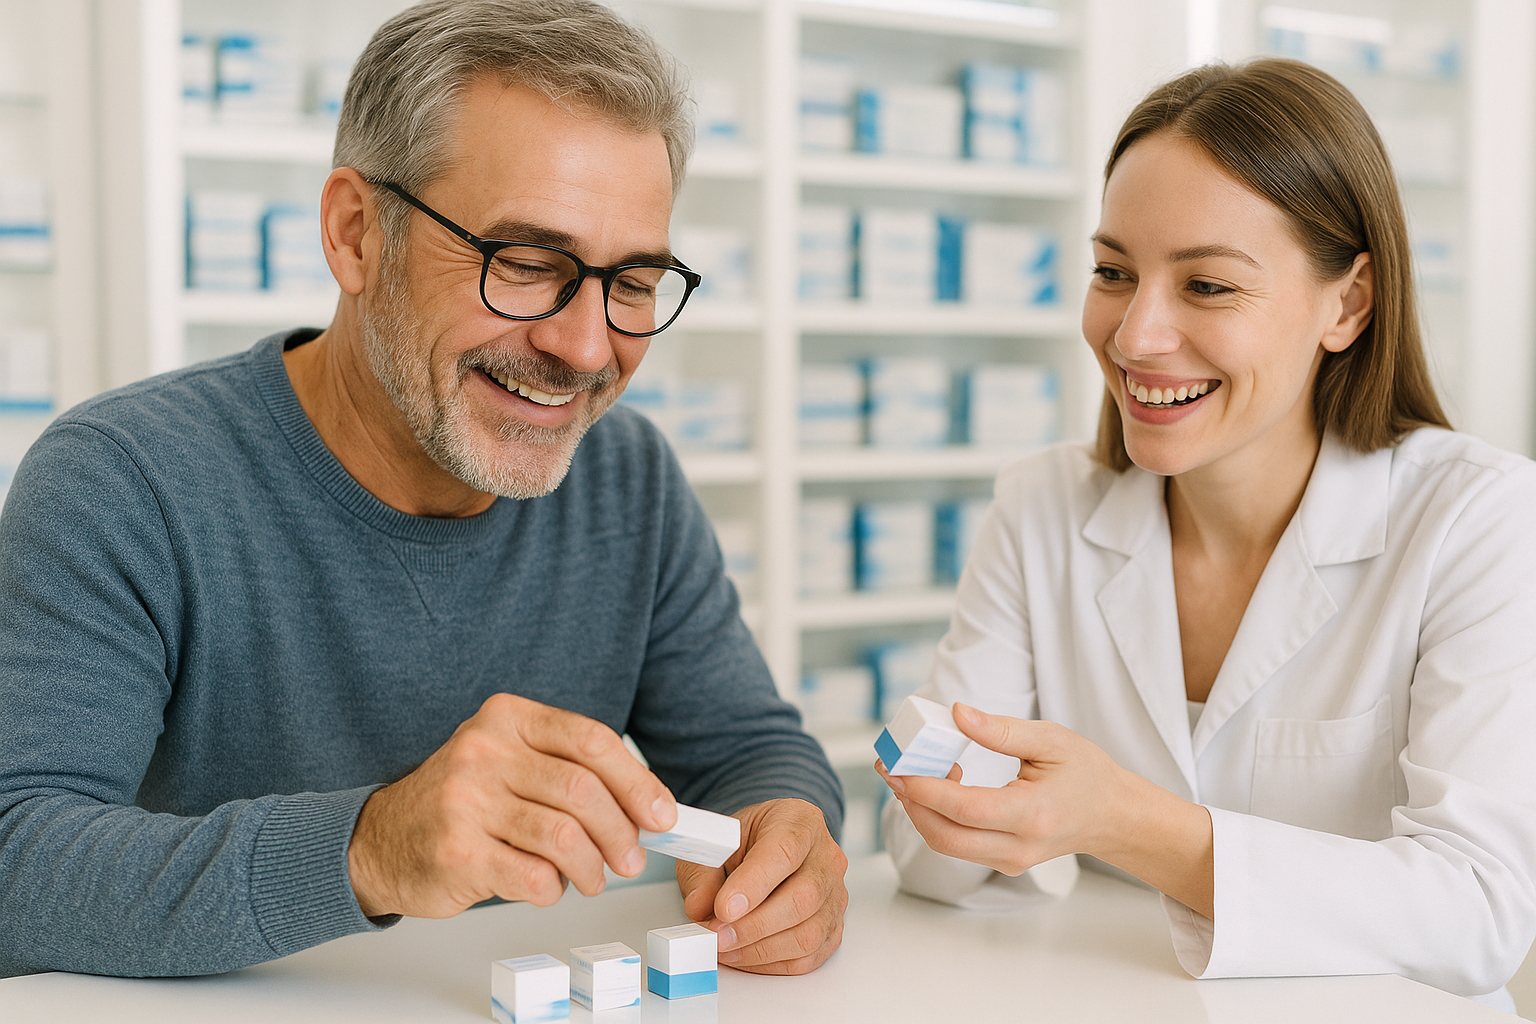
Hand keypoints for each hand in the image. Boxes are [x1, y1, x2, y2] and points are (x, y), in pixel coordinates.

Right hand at [347, 693, 675, 917]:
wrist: (381, 840)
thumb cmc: (461, 801)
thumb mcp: (510, 761)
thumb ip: (570, 772)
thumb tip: (646, 808)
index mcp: (507, 718)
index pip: (592, 741)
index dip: (637, 782)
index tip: (661, 814)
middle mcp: (484, 752)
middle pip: (584, 792)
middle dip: (622, 833)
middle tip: (631, 858)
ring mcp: (466, 803)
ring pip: (565, 838)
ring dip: (593, 868)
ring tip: (593, 878)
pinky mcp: (458, 853)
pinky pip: (535, 877)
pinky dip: (556, 890)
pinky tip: (550, 886)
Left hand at [673, 798, 848, 974]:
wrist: (770, 844)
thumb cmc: (747, 839)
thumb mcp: (716, 841)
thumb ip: (703, 870)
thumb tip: (700, 907)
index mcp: (799, 821)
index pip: (785, 851)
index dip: (754, 884)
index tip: (724, 908)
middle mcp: (826, 856)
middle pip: (802, 898)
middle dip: (753, 926)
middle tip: (717, 935)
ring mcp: (835, 894)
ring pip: (808, 933)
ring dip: (760, 949)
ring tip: (725, 946)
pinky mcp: (833, 926)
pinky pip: (808, 956)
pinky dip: (771, 963)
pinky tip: (744, 954)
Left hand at [876, 702, 1128, 875]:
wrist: (1111, 816)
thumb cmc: (1086, 773)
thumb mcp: (1051, 739)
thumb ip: (1001, 730)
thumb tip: (956, 714)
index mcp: (1034, 815)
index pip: (968, 809)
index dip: (927, 790)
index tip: (898, 766)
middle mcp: (1019, 848)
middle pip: (945, 836)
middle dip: (910, 802)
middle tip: (891, 767)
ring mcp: (1010, 861)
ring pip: (945, 843)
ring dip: (920, 808)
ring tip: (915, 769)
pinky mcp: (1001, 862)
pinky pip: (956, 843)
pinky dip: (937, 816)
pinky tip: (940, 783)